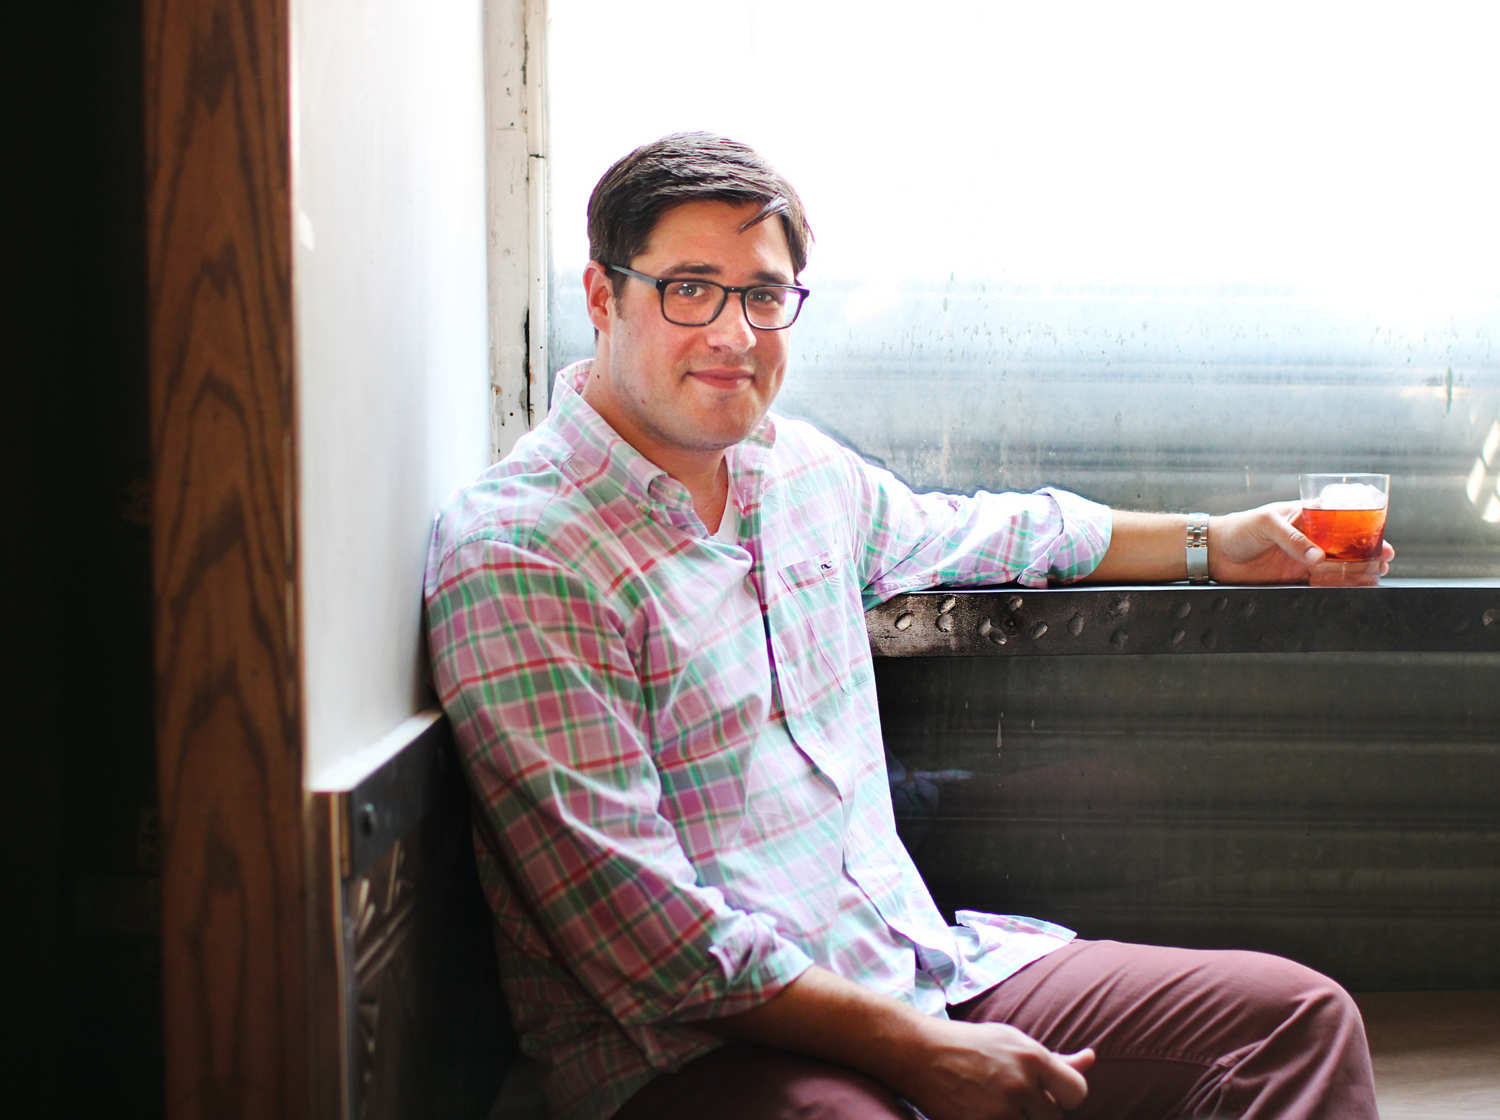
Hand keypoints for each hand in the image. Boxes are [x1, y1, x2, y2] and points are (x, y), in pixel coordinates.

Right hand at [895, 1018, 1093, 1119]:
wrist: (920, 1053)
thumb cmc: (972, 1045)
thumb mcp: (1014, 1043)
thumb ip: (1056, 1059)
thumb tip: (1092, 1059)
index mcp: (1033, 1057)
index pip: (1077, 1094)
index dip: (1065, 1097)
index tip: (1047, 1094)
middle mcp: (1020, 1084)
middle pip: (1053, 1118)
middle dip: (1037, 1112)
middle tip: (1012, 1098)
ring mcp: (1000, 1110)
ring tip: (997, 1105)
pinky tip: (984, 1112)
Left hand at [1209, 500, 1394, 584]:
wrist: (1214, 552)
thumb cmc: (1238, 528)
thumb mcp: (1266, 523)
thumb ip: (1292, 539)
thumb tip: (1318, 557)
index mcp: (1305, 515)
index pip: (1340, 518)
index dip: (1361, 526)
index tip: (1380, 535)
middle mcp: (1308, 536)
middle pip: (1345, 543)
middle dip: (1367, 550)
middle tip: (1385, 558)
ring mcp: (1302, 557)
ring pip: (1337, 564)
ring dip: (1357, 569)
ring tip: (1377, 573)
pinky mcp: (1294, 576)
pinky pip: (1321, 582)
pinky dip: (1337, 585)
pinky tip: (1353, 587)